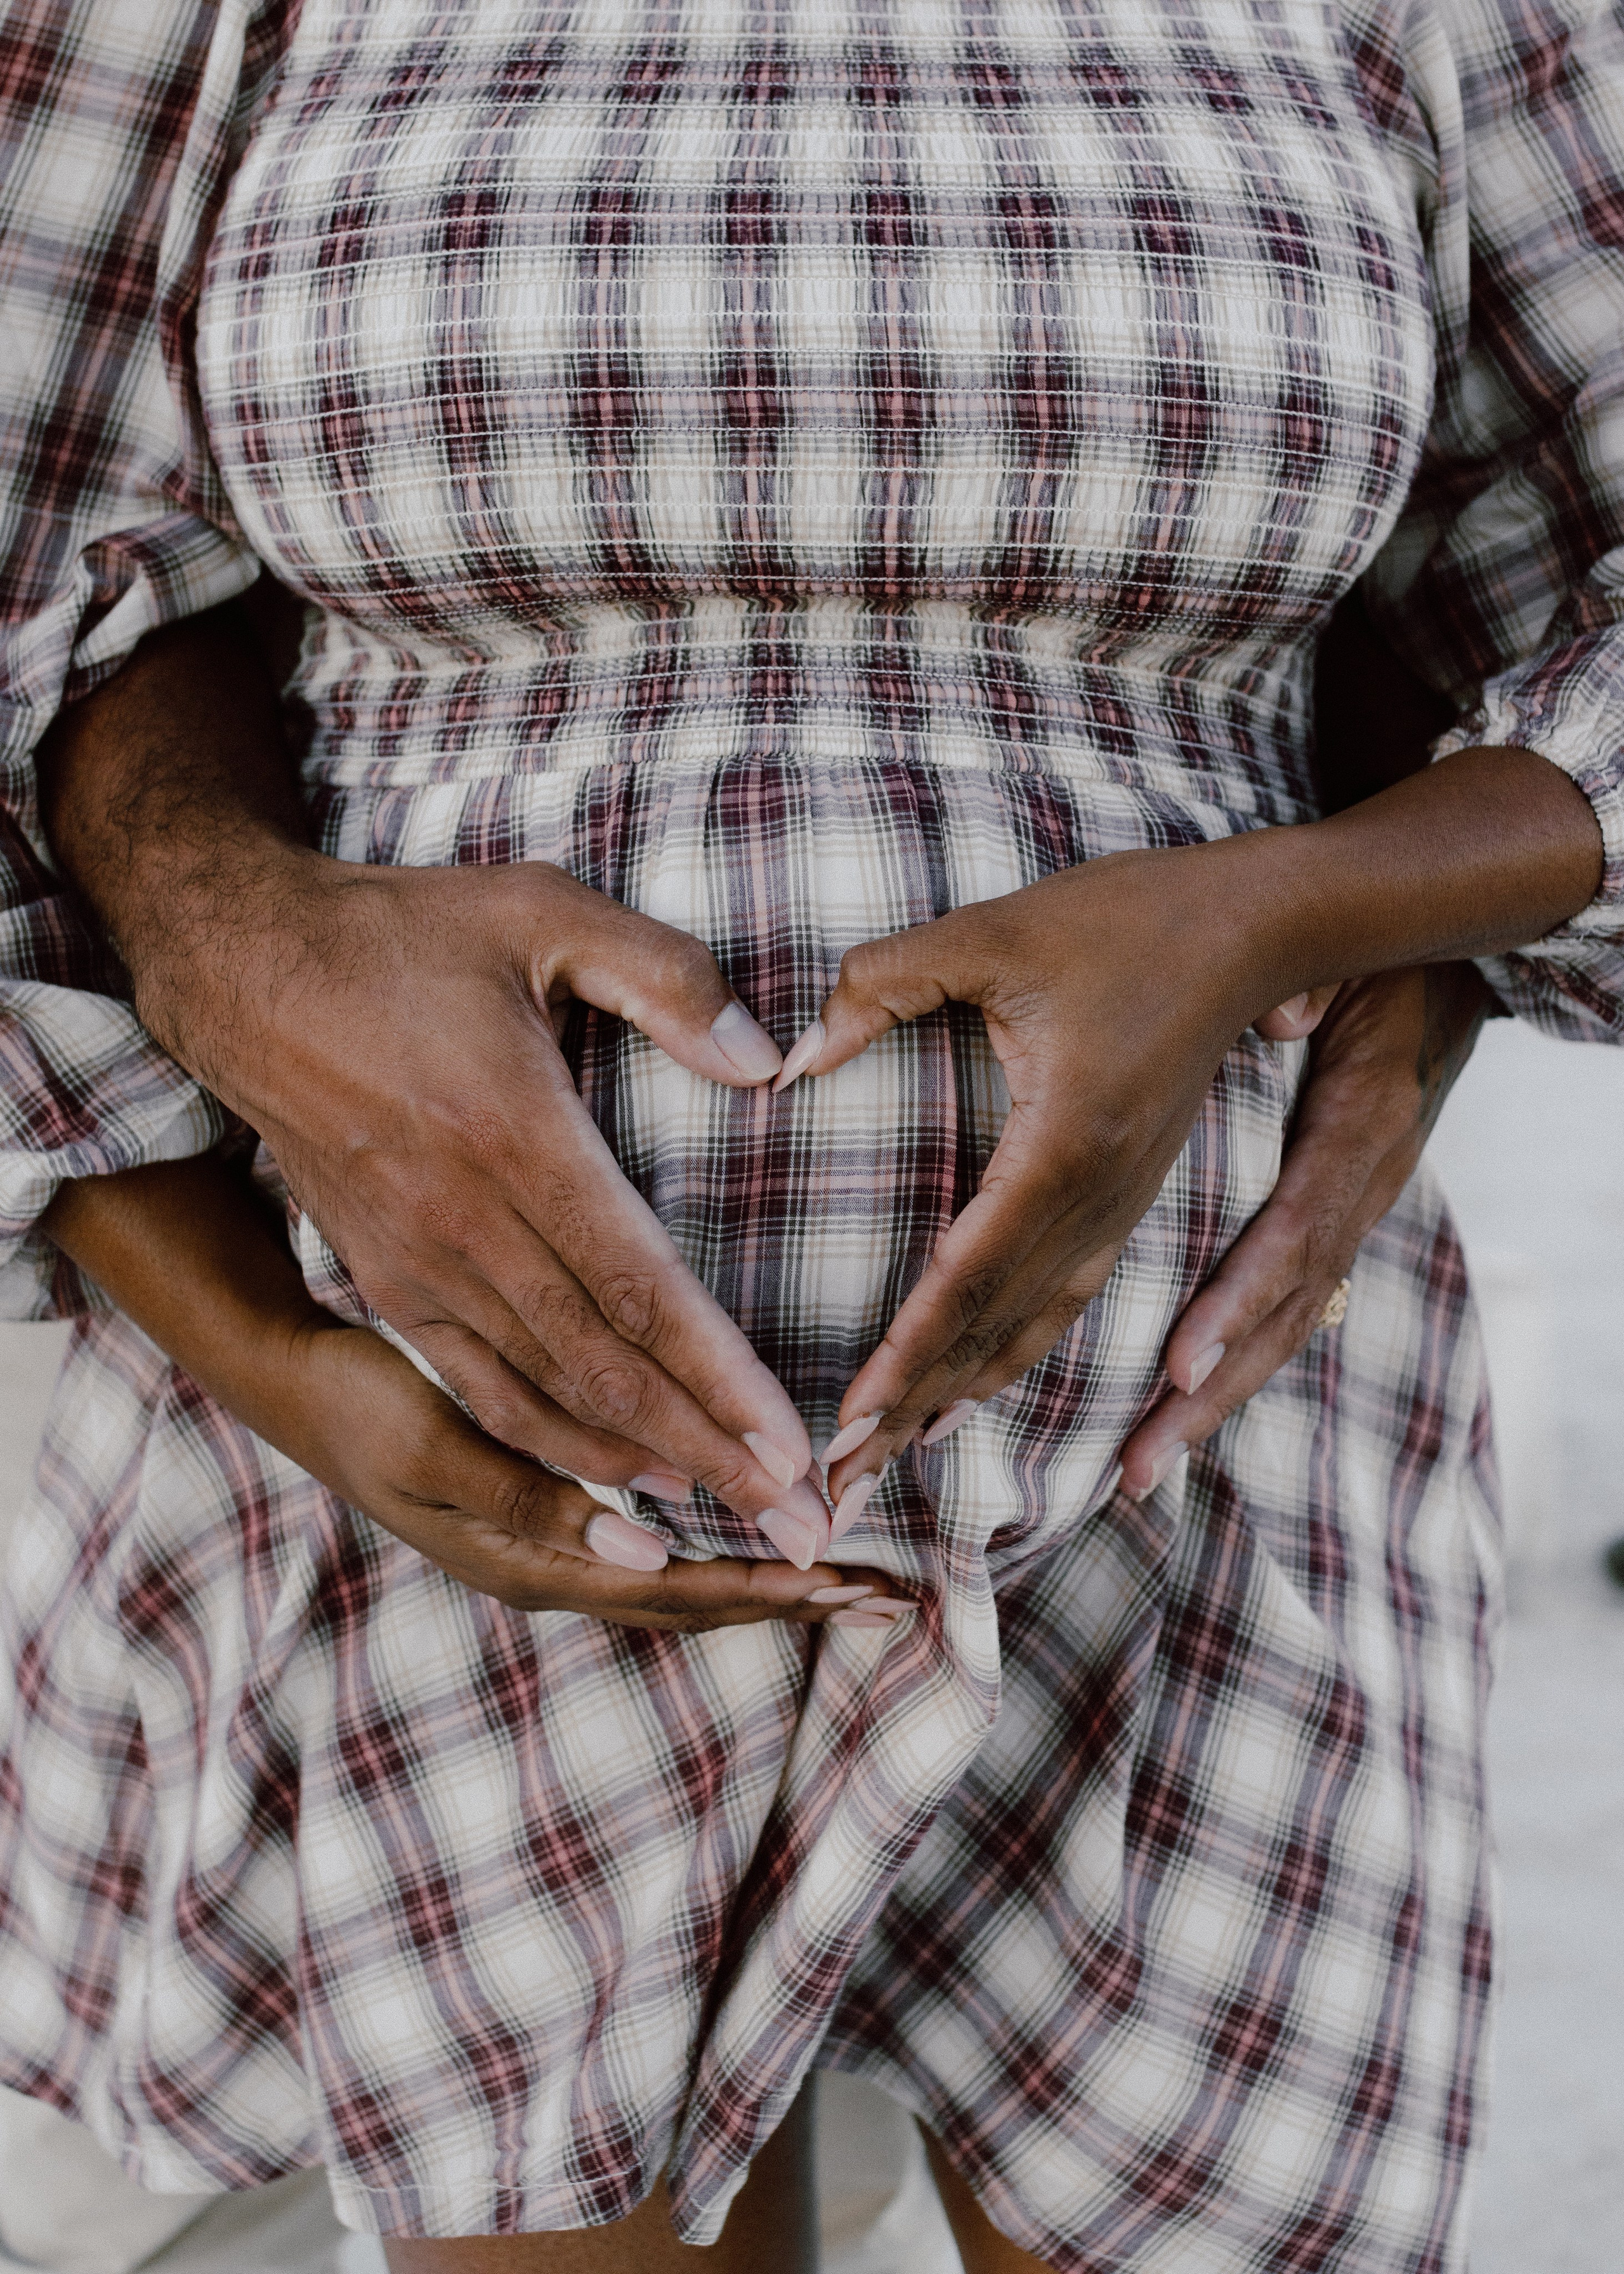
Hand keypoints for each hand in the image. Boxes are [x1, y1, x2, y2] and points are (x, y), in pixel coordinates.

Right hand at [140, 856, 833, 1534]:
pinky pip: (479, 1388)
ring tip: (736, 1516)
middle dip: (708, 1451)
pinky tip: (623, 1476)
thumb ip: (665, 976)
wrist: (243, 970)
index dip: (719, 1376)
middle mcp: (463, 1224)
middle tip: (796, 1519)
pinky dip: (554, 1444)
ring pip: (545, 1396)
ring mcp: (417, 1265)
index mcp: (512, 1135)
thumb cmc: (404, 936)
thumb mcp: (542, 911)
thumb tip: (765, 1060)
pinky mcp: (386, 1283)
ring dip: (643, 1465)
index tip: (790, 1443)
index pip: (638, 1287)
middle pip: (604, 1367)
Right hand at [281, 1316, 902, 1628]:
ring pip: (683, 1586)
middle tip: (889, 1598)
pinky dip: (721, 1555)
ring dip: (767, 1584)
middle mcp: (557, 1571)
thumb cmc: (365, 1408)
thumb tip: (639, 1552)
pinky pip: (659, 1556)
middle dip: (792, 1600)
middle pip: (698, 1605)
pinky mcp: (555, 1520)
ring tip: (850, 1583)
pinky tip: (758, 1542)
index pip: (681, 1592)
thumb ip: (530, 1505)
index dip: (769, 1588)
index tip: (853, 1582)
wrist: (301, 1388)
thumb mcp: (435, 1453)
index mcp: (538, 1561)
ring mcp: (555, 1553)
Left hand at [791, 731, 1595, 1517]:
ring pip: (1043, 1320)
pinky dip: (1023, 1344)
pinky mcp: (1136, 1186)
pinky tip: (984, 1372)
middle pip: (999, 1325)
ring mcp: (1127, 1197)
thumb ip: (885, 983)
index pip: (965, 1276)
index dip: (903, 1357)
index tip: (849, 1427)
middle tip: (848, 1478)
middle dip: (919, 1404)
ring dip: (971, 1386)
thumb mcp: (992, 934)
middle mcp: (1101, 1193)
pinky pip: (1074, 1290)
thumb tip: (791, 1059)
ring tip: (906, 1445)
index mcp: (1065, 1144)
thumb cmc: (1128, 917)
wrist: (1257, 925)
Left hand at [1116, 962, 1491, 1496]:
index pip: (1299, 1230)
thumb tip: (1284, 1021)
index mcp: (1362, 1126)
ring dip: (1215, 1399)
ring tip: (1138, 1466)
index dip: (1243, 1302)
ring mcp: (1353, 1204)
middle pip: (1290, 1309)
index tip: (1184, 1363)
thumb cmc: (1378, 949)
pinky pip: (1289, 1301)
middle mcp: (1362, 1183)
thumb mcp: (1350, 954)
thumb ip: (1315, 985)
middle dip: (1214, 1392)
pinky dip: (1239, 1356)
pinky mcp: (1335, 1210)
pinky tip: (1182, 1406)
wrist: (1450, 953)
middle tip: (1137, 1462)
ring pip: (1288, 1322)